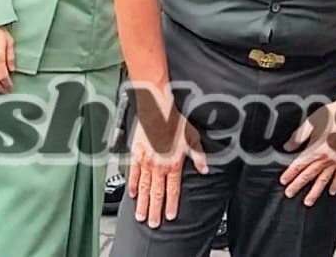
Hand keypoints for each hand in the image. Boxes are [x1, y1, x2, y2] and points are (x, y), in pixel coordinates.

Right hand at [128, 109, 208, 228]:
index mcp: (173, 164)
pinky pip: (132, 174)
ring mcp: (145, 162)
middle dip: (154, 211)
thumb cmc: (174, 121)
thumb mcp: (192, 138)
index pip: (173, 191)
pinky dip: (131, 186)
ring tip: (140, 216)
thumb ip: (198, 156)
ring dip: (142, 204)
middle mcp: (158, 167)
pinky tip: (131, 195)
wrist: (156, 110)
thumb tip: (204, 169)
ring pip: (143, 188)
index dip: (171, 205)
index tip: (169, 217)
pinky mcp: (136, 156)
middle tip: (152, 224)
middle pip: (156, 194)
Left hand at [280, 100, 335, 205]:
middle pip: (310, 174)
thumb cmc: (334, 114)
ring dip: (315, 191)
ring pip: (324, 179)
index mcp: (318, 148)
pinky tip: (331, 192)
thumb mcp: (312, 121)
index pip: (300, 164)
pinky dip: (335, 184)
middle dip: (299, 185)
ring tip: (308, 201)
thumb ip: (298, 136)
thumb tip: (288, 146)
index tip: (284, 181)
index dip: (291, 173)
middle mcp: (327, 158)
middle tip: (290, 194)